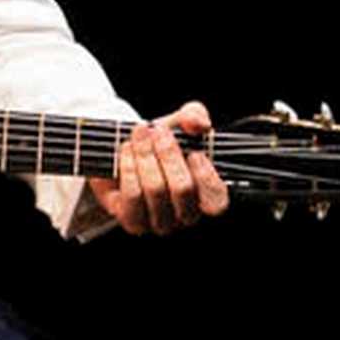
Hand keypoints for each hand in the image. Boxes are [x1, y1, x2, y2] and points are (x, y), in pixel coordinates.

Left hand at [100, 101, 230, 236]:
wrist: (123, 149)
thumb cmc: (159, 141)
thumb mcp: (180, 122)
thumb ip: (195, 116)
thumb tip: (199, 124)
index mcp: (206, 197)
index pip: (216, 202)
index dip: (206, 176)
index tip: (194, 152)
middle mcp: (185, 215)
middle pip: (182, 189)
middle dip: (168, 154)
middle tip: (157, 131)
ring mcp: (159, 223)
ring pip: (155, 190)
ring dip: (145, 156)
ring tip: (138, 136)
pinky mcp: (133, 222)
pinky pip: (132, 196)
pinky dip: (129, 168)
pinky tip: (127, 151)